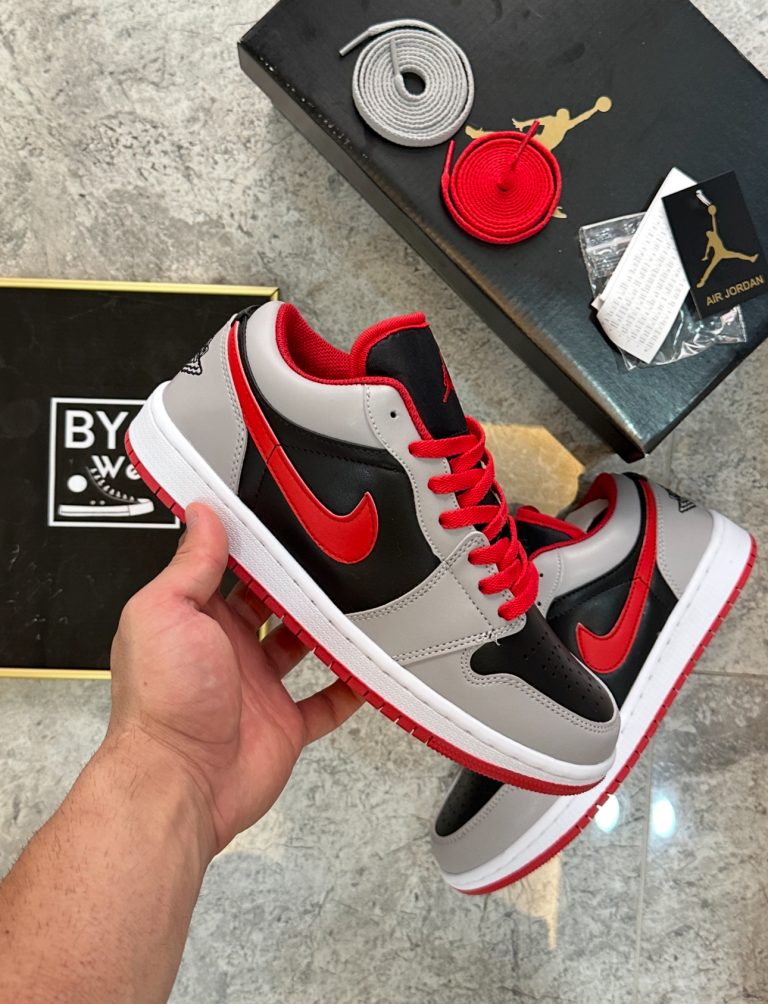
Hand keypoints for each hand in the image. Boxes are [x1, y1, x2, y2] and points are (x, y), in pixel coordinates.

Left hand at [107, 503, 361, 855]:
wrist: (180, 781)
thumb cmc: (162, 701)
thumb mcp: (166, 612)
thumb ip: (189, 565)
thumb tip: (201, 516)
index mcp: (195, 619)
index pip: (231, 571)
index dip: (257, 549)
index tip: (284, 524)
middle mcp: (226, 651)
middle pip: (272, 606)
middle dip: (297, 585)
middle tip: (330, 559)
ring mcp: (258, 688)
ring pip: (302, 647)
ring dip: (325, 629)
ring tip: (355, 602)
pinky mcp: (284, 724)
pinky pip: (325, 702)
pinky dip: (348, 688)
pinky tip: (365, 669)